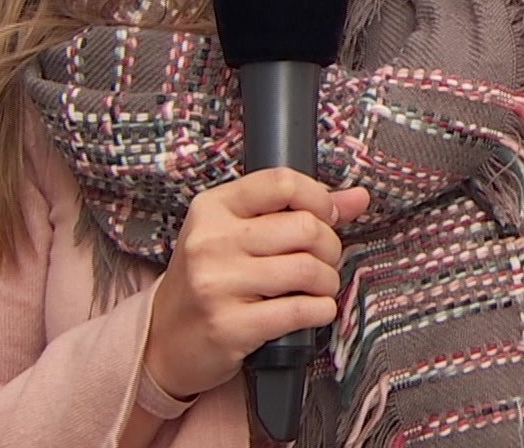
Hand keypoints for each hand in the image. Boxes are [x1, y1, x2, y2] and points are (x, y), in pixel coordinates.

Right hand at [142, 168, 370, 400]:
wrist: (165, 339)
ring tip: (319, 287)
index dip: (319, 198)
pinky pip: (300, 311)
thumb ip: (298, 210)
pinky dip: (321, 310)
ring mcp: (217, 284)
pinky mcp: (229, 326)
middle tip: (323, 260)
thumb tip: (358, 197)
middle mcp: (211, 241)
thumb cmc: (212, 279)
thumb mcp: (240, 233)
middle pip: (305, 228)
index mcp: (213, 208)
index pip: (281, 182)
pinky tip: (314, 310)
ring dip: (328, 281)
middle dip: (330, 246)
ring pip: (308, 269)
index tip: (325, 216)